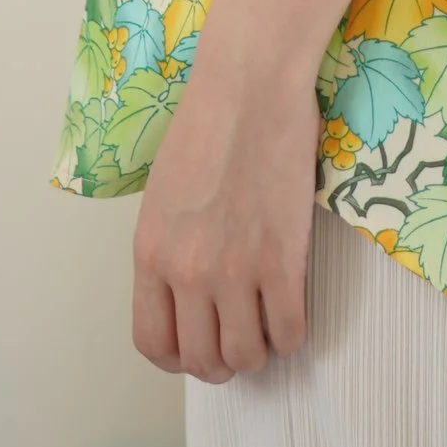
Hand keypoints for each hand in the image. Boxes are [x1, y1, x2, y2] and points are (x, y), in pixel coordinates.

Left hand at [131, 43, 318, 381]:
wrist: (250, 83)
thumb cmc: (208, 121)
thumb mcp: (163, 193)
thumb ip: (169, 246)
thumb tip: (187, 288)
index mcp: (151, 253)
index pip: (153, 344)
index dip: (179, 360)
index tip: (199, 349)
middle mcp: (187, 272)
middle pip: (203, 360)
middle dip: (223, 363)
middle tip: (242, 340)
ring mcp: (235, 269)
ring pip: (247, 355)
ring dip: (261, 351)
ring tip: (269, 326)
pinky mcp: (282, 259)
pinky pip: (290, 330)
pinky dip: (294, 334)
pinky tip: (295, 312)